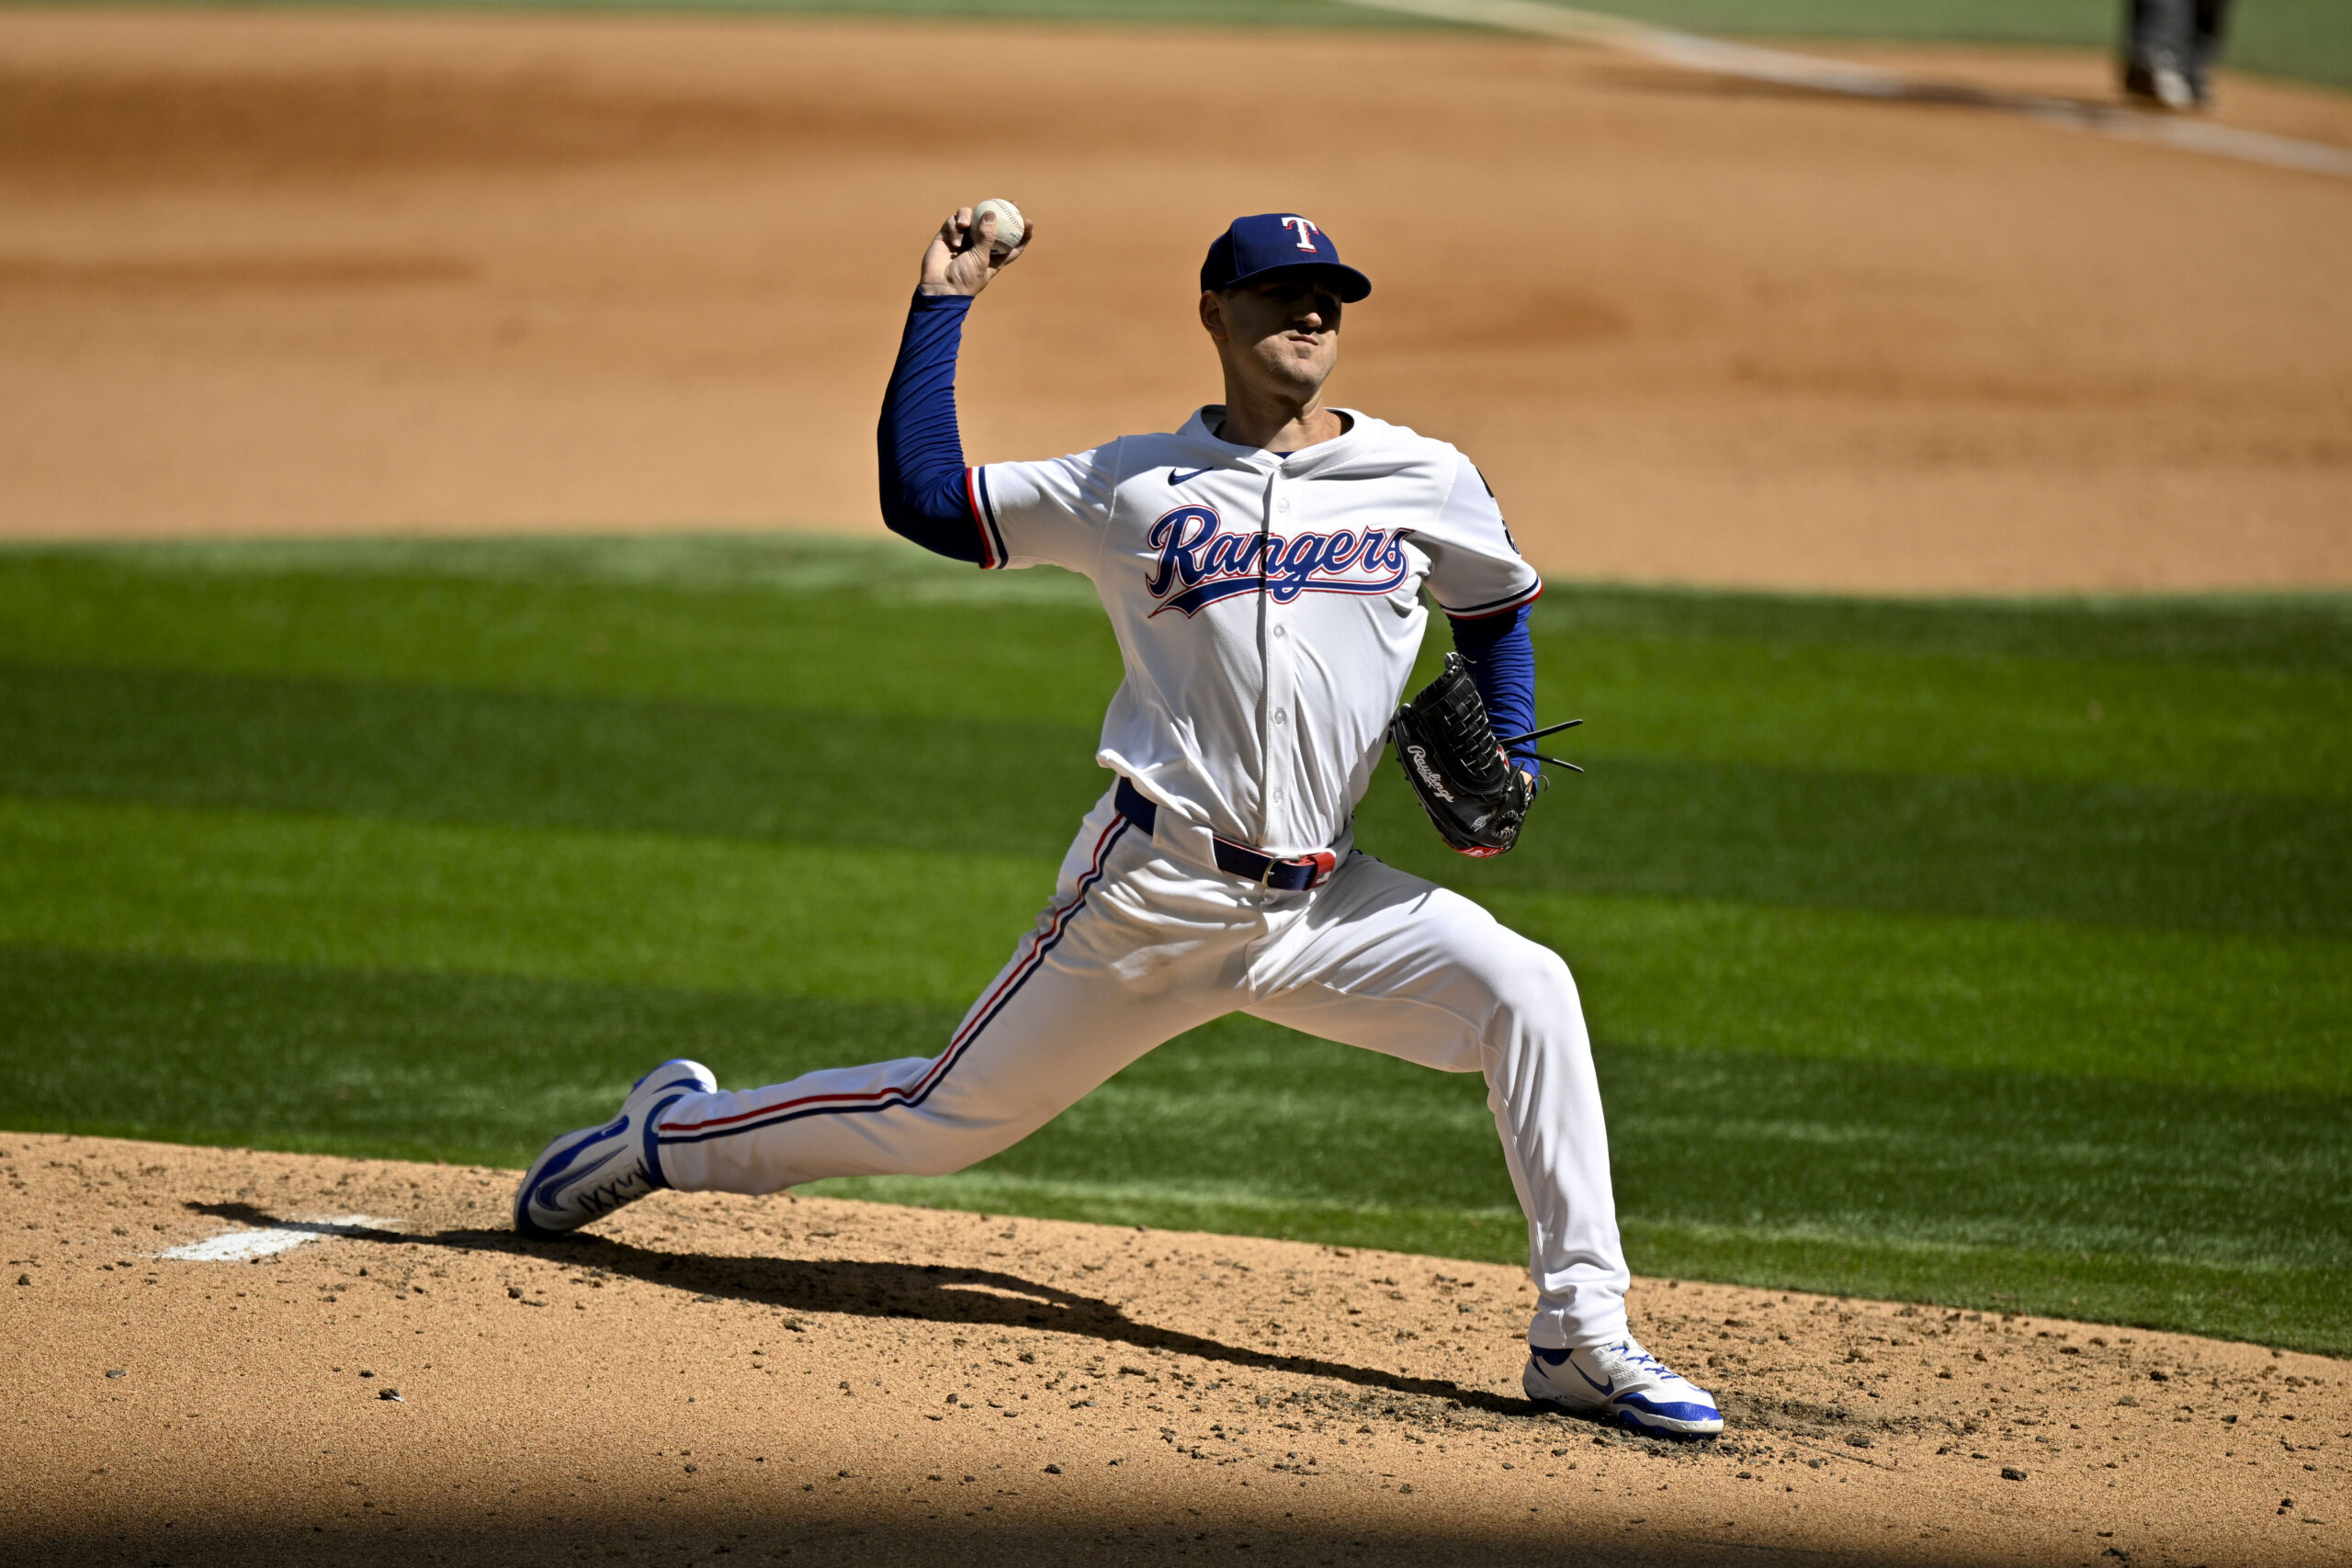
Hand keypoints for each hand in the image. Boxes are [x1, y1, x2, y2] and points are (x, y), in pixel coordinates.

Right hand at [918, 206, 1034, 297]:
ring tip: (964, 225)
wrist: (941, 288)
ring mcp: (964, 237)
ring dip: (967, 216)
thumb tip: (990, 213)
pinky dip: (954, 228)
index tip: (1028, 222)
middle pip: (993, 222)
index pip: (1012, 242)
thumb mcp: (981, 260)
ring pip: (970, 215)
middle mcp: (980, 243)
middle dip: (1002, 211)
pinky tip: (954, 243)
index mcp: (994, 255)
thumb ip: (987, 237)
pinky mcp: (948, 234)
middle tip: (1010, 203)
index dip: (1022, 232)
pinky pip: (953, 221)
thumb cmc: (965, 279)